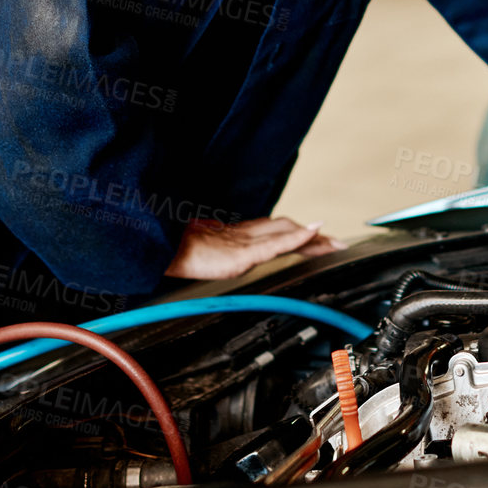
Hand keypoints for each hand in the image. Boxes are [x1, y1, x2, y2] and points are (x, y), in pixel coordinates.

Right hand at [164, 215, 345, 280]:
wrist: (153, 249)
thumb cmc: (168, 251)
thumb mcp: (195, 256)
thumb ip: (212, 254)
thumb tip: (214, 257)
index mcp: (230, 238)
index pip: (270, 231)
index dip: (294, 231)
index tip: (315, 232)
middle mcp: (240, 236)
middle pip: (283, 230)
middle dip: (310, 235)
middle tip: (334, 241)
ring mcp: (241, 242)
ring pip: (285, 234)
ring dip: (312, 238)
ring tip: (332, 242)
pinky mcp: (239, 251)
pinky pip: (274, 244)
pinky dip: (296, 237)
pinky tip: (312, 234)